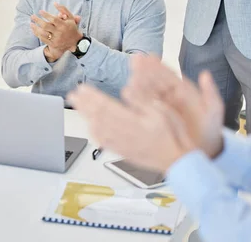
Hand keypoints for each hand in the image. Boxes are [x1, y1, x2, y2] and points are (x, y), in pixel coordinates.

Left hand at [30, 3, 81, 62]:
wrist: (75, 42)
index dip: (46, 15)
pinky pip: (43, 39)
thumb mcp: (70, 17)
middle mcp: (59, 32)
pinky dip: (37, 34)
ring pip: (43, 33)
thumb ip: (63, 9)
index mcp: (64, 25)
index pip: (53, 19)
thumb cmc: (71, 27)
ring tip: (31, 23)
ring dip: (36, 28)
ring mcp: (56, 39)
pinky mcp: (53, 44)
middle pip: (46, 26)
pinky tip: (34, 29)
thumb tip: (54, 3)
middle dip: (38, 20)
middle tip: (32, 16)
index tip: (40, 11)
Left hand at [68, 84, 195, 172]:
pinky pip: (103, 142)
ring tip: (77, 107)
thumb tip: (126, 90)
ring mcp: (121, 144)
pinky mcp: (123, 152)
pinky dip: (94, 133)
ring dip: (85, 117)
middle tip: (73, 95)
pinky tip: (89, 127)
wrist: (178, 161)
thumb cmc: (173, 135)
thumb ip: (142, 101)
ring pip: (98, 129)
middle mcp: (124, 134)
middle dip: (84, 104)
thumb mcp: (162, 112)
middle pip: (98, 116)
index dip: (92, 97)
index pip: (106, 106)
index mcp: (133, 122)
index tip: (82, 88)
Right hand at [126, 55, 224, 158]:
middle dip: (145, 70)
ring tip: (131, 76)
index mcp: (184, 92)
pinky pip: (145, 108)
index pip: (170, 76)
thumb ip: (210, 93)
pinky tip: (129, 94)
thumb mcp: (213, 111)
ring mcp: (162, 108)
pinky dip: (137, 100)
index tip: (150, 56)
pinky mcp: (156, 119)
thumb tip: (205, 74)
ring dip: (139, 83)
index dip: (159, 66)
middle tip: (135, 60)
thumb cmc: (210, 130)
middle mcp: (170, 98)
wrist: (205, 151)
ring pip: (148, 93)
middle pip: (156, 81)